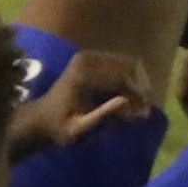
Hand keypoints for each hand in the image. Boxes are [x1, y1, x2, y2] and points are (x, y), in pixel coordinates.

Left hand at [7, 47, 157, 163]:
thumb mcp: (79, 130)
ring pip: (128, 65)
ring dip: (138, 85)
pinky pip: (121, 67)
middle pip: (129, 66)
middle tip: (145, 112)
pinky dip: (129, 84)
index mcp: (82, 73)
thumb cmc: (59, 128)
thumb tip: (126, 102)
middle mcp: (87, 58)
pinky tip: (130, 103)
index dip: (137, 95)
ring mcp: (90, 56)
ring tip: (140, 109)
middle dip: (140, 89)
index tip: (144, 114)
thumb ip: (102, 116)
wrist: (42, 119)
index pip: (121, 77)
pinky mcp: (93, 60)